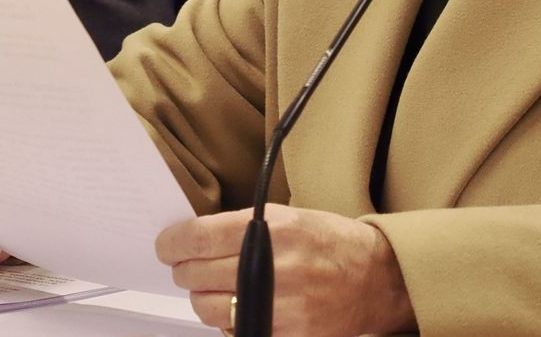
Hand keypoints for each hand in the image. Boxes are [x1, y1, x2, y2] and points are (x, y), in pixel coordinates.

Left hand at [155, 204, 413, 336]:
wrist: (373, 278)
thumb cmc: (329, 243)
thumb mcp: (288, 216)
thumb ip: (241, 226)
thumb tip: (191, 239)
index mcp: (272, 230)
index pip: (198, 239)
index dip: (172, 243)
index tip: (167, 245)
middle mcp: (272, 268)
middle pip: (196, 275)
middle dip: (185, 269)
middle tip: (189, 265)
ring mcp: (278, 307)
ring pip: (207, 308)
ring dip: (203, 297)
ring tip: (216, 287)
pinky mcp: (283, 336)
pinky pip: (232, 332)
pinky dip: (229, 321)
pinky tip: (241, 306)